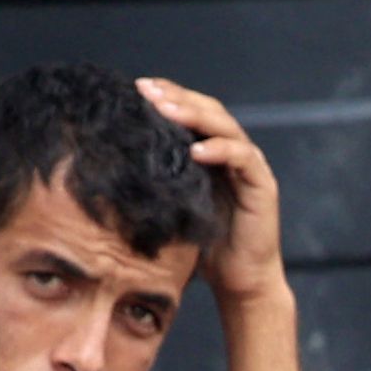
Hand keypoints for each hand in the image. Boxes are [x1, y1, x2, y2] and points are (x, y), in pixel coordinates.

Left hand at [138, 76, 287, 308]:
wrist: (240, 282)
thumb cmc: (203, 247)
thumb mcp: (171, 206)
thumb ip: (156, 180)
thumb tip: (108, 164)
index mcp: (211, 153)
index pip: (190, 111)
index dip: (166, 95)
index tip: (135, 88)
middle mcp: (232, 153)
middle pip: (208, 109)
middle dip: (177, 97)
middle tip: (146, 90)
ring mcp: (250, 166)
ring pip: (224, 126)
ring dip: (195, 115)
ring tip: (167, 110)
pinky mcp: (263, 185)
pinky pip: (241, 158)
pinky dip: (219, 150)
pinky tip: (196, 150)